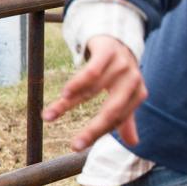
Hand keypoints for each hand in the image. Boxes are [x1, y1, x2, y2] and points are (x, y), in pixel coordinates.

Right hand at [42, 35, 146, 151]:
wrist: (117, 38)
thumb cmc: (119, 73)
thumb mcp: (125, 94)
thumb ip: (127, 119)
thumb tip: (134, 144)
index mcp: (138, 94)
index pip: (117, 119)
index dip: (98, 133)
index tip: (77, 147)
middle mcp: (133, 81)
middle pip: (112, 110)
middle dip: (93, 130)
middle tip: (74, 146)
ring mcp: (122, 65)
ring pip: (93, 91)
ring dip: (68, 105)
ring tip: (49, 117)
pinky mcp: (109, 52)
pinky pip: (93, 71)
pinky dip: (78, 83)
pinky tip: (64, 93)